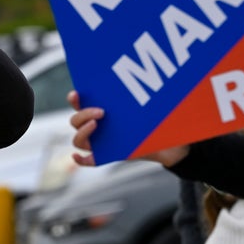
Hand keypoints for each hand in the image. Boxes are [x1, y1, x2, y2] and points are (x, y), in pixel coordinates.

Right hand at [67, 90, 189, 166]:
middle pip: (75, 121)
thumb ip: (150, 97)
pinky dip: (80, 159)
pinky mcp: (106, 157)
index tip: (77, 94)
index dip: (74, 99)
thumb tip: (160, 82)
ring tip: (96, 126)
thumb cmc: (159, 122)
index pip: (79, 104)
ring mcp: (100, 143)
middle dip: (84, 114)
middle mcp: (97, 127)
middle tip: (102, 112)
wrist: (169, 145)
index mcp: (102, 112)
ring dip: (82, 132)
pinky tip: (77, 156)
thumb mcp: (153, 108)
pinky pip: (87, 161)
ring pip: (78, 140)